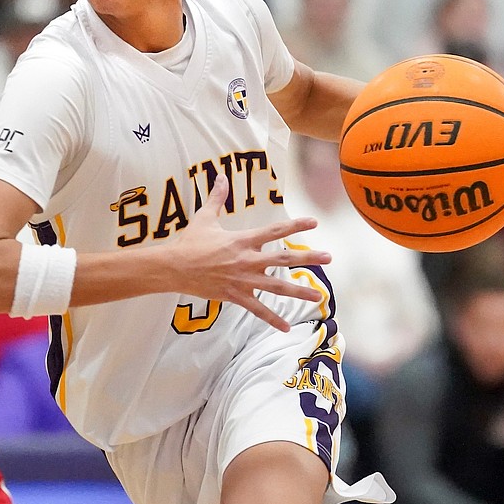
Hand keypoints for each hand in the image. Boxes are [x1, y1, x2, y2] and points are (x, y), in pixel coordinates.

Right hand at [170, 175, 330, 331]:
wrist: (173, 268)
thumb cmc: (189, 242)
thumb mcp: (204, 218)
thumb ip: (217, 198)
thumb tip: (220, 176)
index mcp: (242, 240)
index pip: (274, 231)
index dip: (295, 226)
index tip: (314, 222)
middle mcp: (247, 260)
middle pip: (283, 260)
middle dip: (308, 258)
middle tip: (329, 257)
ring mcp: (242, 280)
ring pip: (276, 287)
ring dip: (299, 292)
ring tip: (319, 296)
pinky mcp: (235, 295)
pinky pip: (257, 309)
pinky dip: (272, 319)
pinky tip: (287, 328)